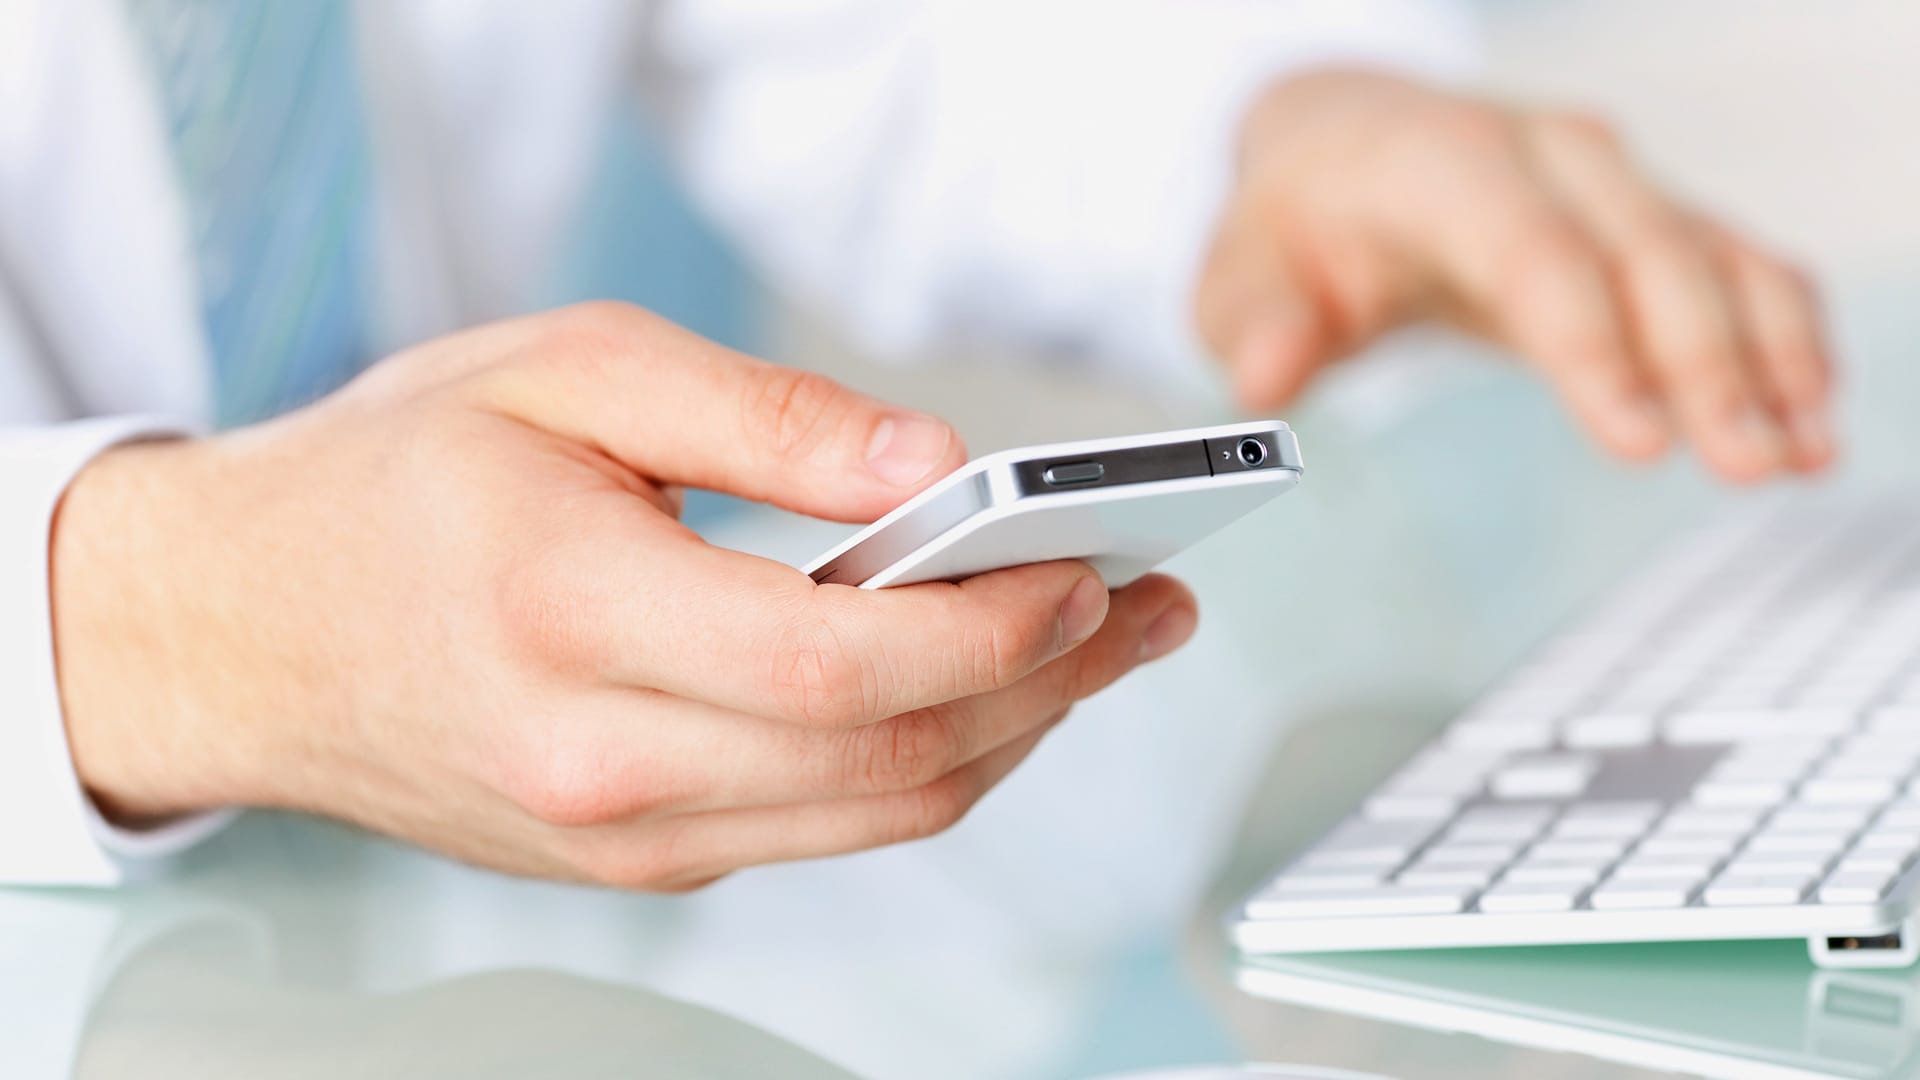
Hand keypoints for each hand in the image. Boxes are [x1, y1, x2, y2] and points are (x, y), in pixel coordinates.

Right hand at [51, 303, 1197, 888]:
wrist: (241, 628)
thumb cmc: (388, 483)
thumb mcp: (562, 374)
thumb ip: (759, 416)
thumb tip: (929, 462)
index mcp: (570, 613)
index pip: (841, 662)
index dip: (994, 627)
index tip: (1090, 566)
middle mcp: (595, 759)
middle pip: (889, 757)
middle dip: (1050, 685)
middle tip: (1145, 608)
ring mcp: (616, 833)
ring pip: (875, 813)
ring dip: (1012, 737)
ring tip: (1096, 652)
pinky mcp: (631, 861)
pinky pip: (820, 828)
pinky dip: (921, 767)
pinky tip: (974, 696)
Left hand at [1196, 69, 1834, 481]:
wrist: (1350, 147)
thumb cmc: (1297, 224)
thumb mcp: (1239, 270)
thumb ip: (1250, 322)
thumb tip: (1266, 379)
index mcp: (1444, 164)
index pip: (1533, 253)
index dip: (1593, 345)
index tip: (1642, 441)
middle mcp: (1548, 157)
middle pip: (1647, 254)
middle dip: (1708, 363)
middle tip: (1750, 466)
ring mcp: (1612, 183)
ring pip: (1715, 255)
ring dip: (1770, 354)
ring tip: (1805, 455)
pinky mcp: (1649, 219)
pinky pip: (1739, 263)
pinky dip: (1785, 334)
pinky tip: (1812, 416)